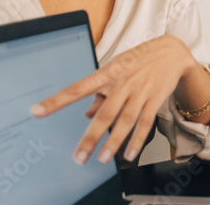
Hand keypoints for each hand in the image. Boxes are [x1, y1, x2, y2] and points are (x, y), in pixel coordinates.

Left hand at [32, 35, 206, 164]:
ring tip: (102, 158)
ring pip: (125, 120)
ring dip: (114, 141)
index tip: (37, 111)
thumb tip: (87, 114)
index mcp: (108, 73)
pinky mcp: (155, 98)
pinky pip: (146, 122)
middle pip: (105, 113)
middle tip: (79, 156)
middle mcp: (123, 83)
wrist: (173, 51)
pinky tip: (129, 154)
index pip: (78, 88)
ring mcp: (140, 91)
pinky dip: (138, 140)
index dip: (57, 100)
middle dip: (91, 137)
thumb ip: (101, 92)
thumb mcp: (117, 69)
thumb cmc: (139, 60)